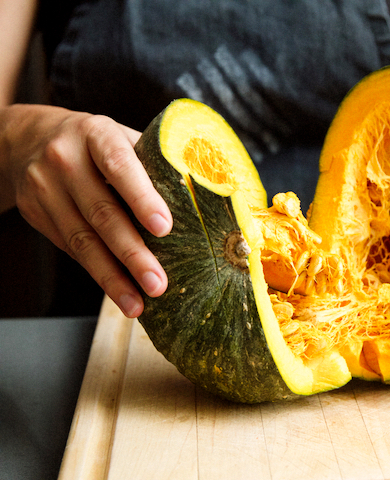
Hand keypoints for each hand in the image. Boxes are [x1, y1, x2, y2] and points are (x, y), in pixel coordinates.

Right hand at [0, 104, 171, 316]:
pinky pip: (71, 249)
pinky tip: (120, 293)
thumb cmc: (99, 143)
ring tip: (138, 303)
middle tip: (158, 283)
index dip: (142, 198)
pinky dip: (98, 274)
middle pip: (102, 212)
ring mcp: (45, 188)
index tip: (164, 227)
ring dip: (113, 277)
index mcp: (96, 134)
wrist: (31, 139)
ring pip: (82, 240)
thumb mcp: (123, 138)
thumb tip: (212, 191)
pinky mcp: (35, 213)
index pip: (120, 166)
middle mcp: (65, 159)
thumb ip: (155, 161)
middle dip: (132, 253)